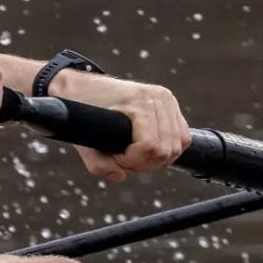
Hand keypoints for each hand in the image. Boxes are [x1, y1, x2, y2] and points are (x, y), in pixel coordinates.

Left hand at [55, 73, 189, 181]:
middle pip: (167, 150)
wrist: (83, 87)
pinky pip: (181, 137)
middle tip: (123, 158)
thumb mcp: (82, 139)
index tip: (116, 157)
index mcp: (140, 102)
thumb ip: (99, 164)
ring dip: (157, 158)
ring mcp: (167, 100)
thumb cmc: (81, 109)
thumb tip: (120, 175)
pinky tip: (145, 148)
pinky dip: (166, 149)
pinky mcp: (170, 104)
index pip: (152, 146)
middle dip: (145, 163)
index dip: (134, 161)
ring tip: (133, 154)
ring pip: (178, 146)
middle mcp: (158, 98)